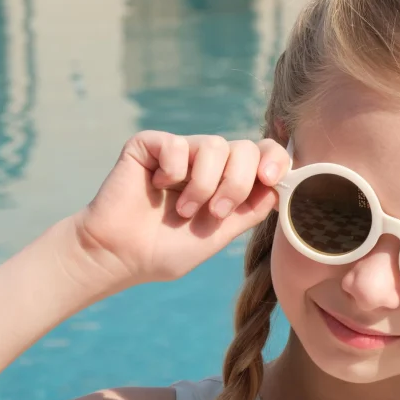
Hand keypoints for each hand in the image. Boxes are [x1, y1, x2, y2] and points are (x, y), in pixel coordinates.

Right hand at [72, 132, 288, 286]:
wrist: (120, 256)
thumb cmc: (165, 250)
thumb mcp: (218, 235)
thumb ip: (249, 211)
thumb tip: (279, 188)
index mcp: (225, 181)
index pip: (261, 154)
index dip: (274, 159)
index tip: (271, 179)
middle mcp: (205, 163)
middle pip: (243, 148)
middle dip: (237, 183)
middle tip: (216, 213)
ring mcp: (178, 152)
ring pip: (214, 145)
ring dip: (204, 184)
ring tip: (184, 210)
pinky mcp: (149, 146)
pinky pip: (175, 143)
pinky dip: (172, 168)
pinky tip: (158, 185)